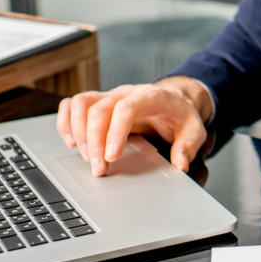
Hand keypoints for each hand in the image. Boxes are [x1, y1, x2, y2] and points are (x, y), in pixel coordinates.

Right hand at [56, 76, 212, 175]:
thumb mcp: (194, 129)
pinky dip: (66, 122)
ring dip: (77, 132)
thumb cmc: (181, 115)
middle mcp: (127, 93)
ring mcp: (110, 95)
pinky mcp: (99, 102)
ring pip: (81, 103)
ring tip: (86, 157)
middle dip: (95, 141)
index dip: (115, 132)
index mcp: (152, 96)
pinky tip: (72, 143)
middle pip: (100, 109)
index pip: (127, 108)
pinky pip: (73, 104)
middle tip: (99, 169)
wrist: (175, 99)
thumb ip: (189, 145)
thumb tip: (180, 164)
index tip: (111, 157)